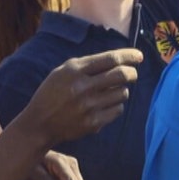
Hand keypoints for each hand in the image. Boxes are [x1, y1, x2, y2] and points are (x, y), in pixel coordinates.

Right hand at [19, 49, 141, 148]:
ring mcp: (88, 106)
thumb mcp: (64, 71)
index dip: (128, 56)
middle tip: (132, 74)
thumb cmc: (53, 92)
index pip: (110, 59)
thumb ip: (88, 64)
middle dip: (132, 73)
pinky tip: (105, 105)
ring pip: (122, 93)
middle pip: (121, 75)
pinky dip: (116, 105)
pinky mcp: (92, 123)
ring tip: (111, 91)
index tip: (139, 56)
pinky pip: (117, 110)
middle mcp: (82, 87)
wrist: (39, 123)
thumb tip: (119, 60)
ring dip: (121, 90)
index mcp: (75, 70)